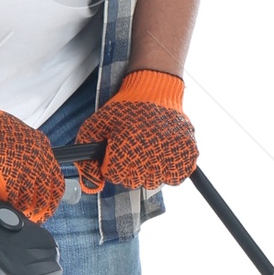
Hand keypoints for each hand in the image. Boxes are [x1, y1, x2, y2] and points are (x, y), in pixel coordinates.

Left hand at [76, 69, 197, 192]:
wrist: (155, 90)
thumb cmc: (126, 108)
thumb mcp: (97, 123)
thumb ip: (86, 150)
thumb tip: (91, 184)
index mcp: (125, 148)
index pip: (115, 176)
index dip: (112, 164)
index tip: (117, 151)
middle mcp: (149, 155)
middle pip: (134, 182)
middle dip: (129, 169)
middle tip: (133, 149)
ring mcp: (170, 155)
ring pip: (154, 183)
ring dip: (149, 171)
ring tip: (148, 150)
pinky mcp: (187, 153)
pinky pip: (175, 178)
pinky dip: (169, 171)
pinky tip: (163, 155)